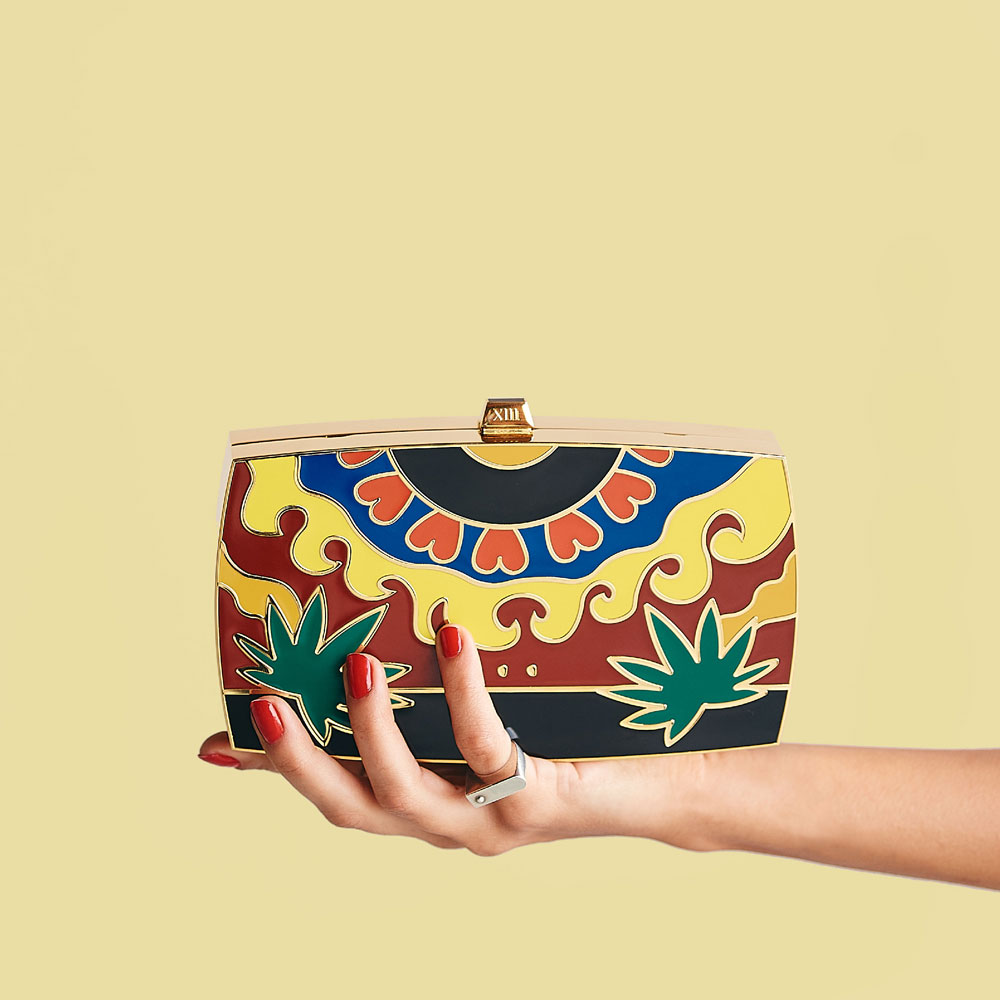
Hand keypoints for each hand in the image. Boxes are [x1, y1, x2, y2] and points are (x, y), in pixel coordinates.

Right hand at [198, 623, 706, 854]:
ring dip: (368, 731)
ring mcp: (487, 822)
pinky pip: (486, 746)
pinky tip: (452, 638)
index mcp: (429, 796)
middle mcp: (448, 822)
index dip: (271, 772)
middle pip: (351, 808)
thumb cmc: (575, 733)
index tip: (213, 741)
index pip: (334, 789)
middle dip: (297, 765)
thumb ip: (445, 690)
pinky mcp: (534, 803)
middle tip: (261, 707)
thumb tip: (405, 630)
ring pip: (405, 792)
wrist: (666, 780)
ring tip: (353, 666)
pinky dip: (461, 692)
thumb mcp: (497, 711)